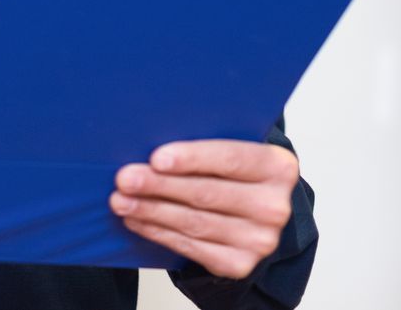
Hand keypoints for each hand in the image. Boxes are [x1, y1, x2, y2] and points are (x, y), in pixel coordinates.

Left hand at [109, 139, 298, 279]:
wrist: (256, 214)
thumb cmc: (236, 174)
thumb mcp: (234, 152)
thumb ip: (208, 143)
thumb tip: (151, 137)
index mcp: (278, 167)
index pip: (231, 159)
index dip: (192, 158)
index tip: (156, 158)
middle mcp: (274, 206)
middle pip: (206, 193)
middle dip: (159, 185)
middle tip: (125, 179)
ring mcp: (259, 240)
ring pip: (194, 222)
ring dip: (151, 210)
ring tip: (122, 200)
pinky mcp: (239, 264)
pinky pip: (190, 246)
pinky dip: (158, 232)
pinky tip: (137, 220)